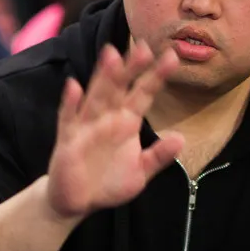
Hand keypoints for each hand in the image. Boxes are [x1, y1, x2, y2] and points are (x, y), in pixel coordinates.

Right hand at [47, 42, 183, 220]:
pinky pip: (68, 119)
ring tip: (111, 55)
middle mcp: (107, 118)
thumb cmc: (109, 182)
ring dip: (102, 78)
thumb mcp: (140, 172)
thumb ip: (158, 156)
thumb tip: (181, 139)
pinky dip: (70, 104)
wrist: (78, 202)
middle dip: (130, 69)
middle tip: (144, 48)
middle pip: (120, 88)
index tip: (172, 57)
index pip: (143, 94)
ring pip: (96, 97)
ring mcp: (87, 126)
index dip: (156, 76)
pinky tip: (73, 87)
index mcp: (127, 122)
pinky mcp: (68, 140)